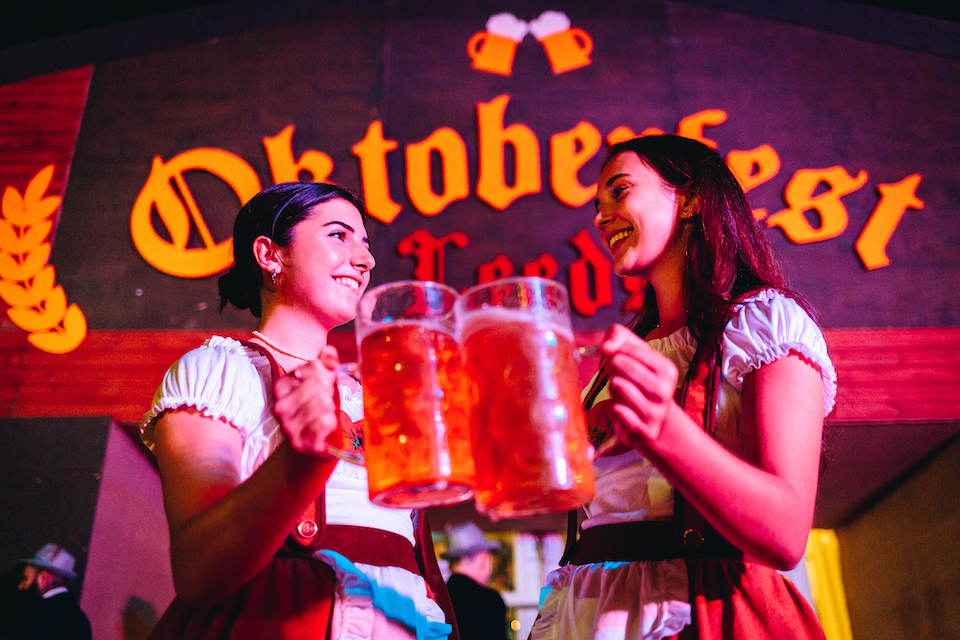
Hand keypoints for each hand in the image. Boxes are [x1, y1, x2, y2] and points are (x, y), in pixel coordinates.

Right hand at [272, 345, 341, 456]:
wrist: (318, 446)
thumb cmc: (319, 411)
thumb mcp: (321, 383)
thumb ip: (325, 363)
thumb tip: (330, 354)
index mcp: (281, 387)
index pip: (313, 366)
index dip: (327, 374)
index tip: (325, 385)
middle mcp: (280, 406)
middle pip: (320, 382)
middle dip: (330, 391)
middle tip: (327, 402)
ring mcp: (289, 427)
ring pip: (323, 401)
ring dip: (331, 408)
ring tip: (326, 415)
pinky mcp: (303, 444)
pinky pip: (325, 421)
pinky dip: (332, 423)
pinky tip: (327, 428)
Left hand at [601, 324, 679, 446]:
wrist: (654, 422)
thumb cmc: (638, 379)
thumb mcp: (633, 353)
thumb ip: (618, 335)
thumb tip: (606, 347)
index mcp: (667, 370)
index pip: (630, 349)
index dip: (616, 352)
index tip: (619, 358)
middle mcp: (665, 391)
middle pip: (622, 365)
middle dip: (612, 367)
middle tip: (616, 374)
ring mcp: (655, 413)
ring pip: (618, 386)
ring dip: (613, 388)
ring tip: (621, 392)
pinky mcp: (643, 431)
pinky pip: (616, 410)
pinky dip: (613, 409)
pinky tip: (622, 410)